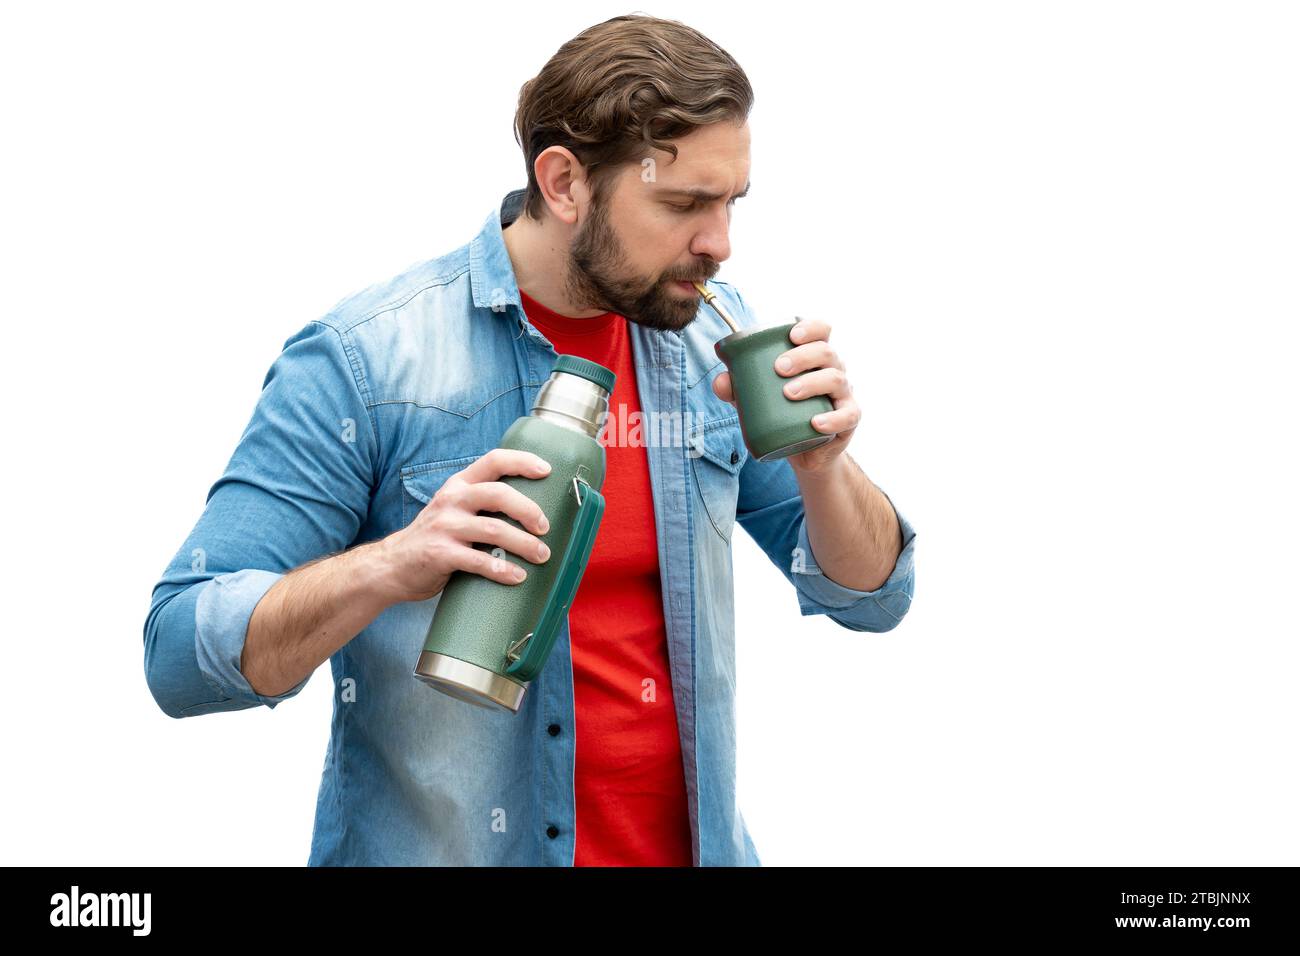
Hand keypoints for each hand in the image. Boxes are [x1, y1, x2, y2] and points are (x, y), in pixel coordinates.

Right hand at [375, 449, 554, 602]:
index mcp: (459, 485)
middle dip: (529, 510)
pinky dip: (502, 570)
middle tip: (545, 528)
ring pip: (494, 529)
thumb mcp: (453, 509)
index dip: (522, 462)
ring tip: (541, 556)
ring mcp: (444, 526)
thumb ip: (481, 504)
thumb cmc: (435, 538)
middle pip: (499, 494)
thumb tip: (532, 510)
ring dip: (524, 544)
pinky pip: (478, 561)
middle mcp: (452, 500)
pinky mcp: (440, 554)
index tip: (547, 471)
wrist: (391, 565)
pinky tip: (517, 577)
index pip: (494, 461)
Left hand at [711, 316, 859, 473]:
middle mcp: (832, 370)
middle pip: (827, 352)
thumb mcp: (758, 400)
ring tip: (789, 393)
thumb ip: (739, 389)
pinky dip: (832, 418)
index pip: (822, 331)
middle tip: (779, 367)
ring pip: (836, 379)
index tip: (791, 334)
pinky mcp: (848, 419)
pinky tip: (815, 422)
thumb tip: (720, 381)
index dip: (811, 327)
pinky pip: (848, 415)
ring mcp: (843, 394)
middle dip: (803, 356)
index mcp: (814, 358)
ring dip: (812, 383)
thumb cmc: (783, 414)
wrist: (805, 451)